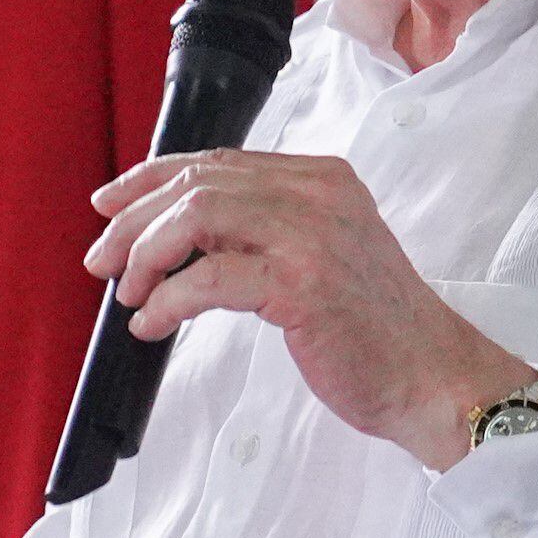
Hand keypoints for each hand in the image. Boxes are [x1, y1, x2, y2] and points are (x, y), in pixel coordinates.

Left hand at [87, 150, 537, 470]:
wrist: (433, 376)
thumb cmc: (378, 330)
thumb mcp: (325, 256)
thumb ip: (267, 232)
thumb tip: (178, 239)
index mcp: (323, 179)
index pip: (217, 161)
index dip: (151, 179)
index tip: (110, 205)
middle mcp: (318, 193)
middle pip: (198, 183)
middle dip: (135, 221)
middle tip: (103, 261)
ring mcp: (313, 234)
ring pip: (196, 216)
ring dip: (146, 255)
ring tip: (130, 292)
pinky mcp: (303, 283)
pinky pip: (208, 277)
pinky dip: (167, 299)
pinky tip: (154, 323)